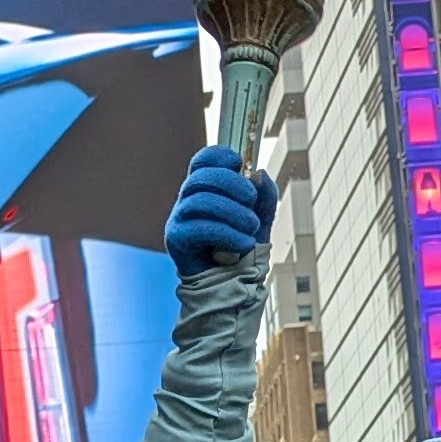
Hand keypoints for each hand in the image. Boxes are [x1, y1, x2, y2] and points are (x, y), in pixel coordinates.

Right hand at [165, 143, 275, 275]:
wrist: (232, 286)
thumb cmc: (241, 249)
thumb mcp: (260, 219)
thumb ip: (264, 197)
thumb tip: (259, 175)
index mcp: (205, 189)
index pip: (203, 160)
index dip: (220, 155)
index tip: (239, 163)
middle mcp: (188, 201)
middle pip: (202, 177)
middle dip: (232, 184)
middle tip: (252, 200)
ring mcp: (179, 219)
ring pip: (201, 201)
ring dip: (233, 213)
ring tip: (251, 228)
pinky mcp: (176, 240)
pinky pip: (199, 228)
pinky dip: (227, 233)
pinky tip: (244, 244)